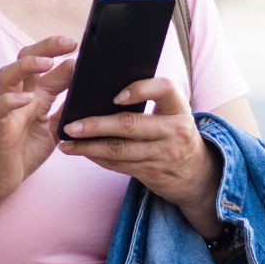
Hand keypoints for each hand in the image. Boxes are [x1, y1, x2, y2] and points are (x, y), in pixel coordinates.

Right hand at [0, 36, 76, 202]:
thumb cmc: (24, 151)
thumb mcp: (54, 128)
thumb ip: (66, 108)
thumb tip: (85, 88)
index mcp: (35, 96)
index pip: (49, 67)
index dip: (64, 55)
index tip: (84, 48)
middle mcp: (20, 97)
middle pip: (26, 59)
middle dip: (46, 47)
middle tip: (69, 43)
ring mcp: (6, 109)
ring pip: (7, 75)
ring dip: (26, 66)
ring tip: (46, 63)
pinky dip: (10, 101)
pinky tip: (26, 99)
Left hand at [56, 77, 221, 233]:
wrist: (198, 174)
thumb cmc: (175, 133)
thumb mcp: (172, 113)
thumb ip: (149, 100)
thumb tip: (102, 88)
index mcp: (178, 107)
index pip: (164, 89)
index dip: (140, 89)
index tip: (116, 95)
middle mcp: (174, 130)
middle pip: (130, 125)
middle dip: (96, 125)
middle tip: (70, 125)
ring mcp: (164, 154)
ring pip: (119, 150)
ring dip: (88, 147)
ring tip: (66, 142)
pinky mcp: (152, 172)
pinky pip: (119, 165)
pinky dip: (97, 158)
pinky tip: (81, 152)